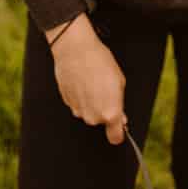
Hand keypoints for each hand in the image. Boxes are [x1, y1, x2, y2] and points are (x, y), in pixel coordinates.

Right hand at [50, 16, 126, 143]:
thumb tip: (120, 116)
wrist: (75, 50)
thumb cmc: (99, 62)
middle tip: (105, 91)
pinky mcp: (68, 103)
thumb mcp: (119, 81)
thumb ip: (120, 103)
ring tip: (92, 83)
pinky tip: (83, 82)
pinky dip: (81, 97)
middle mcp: (93, 117)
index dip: (118, 133)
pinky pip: (78, 105)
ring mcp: (78, 111)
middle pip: (101, 122)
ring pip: (89, 113)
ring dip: (92, 103)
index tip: (118, 126)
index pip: (115, 138)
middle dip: (104, 111)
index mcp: (110, 113)